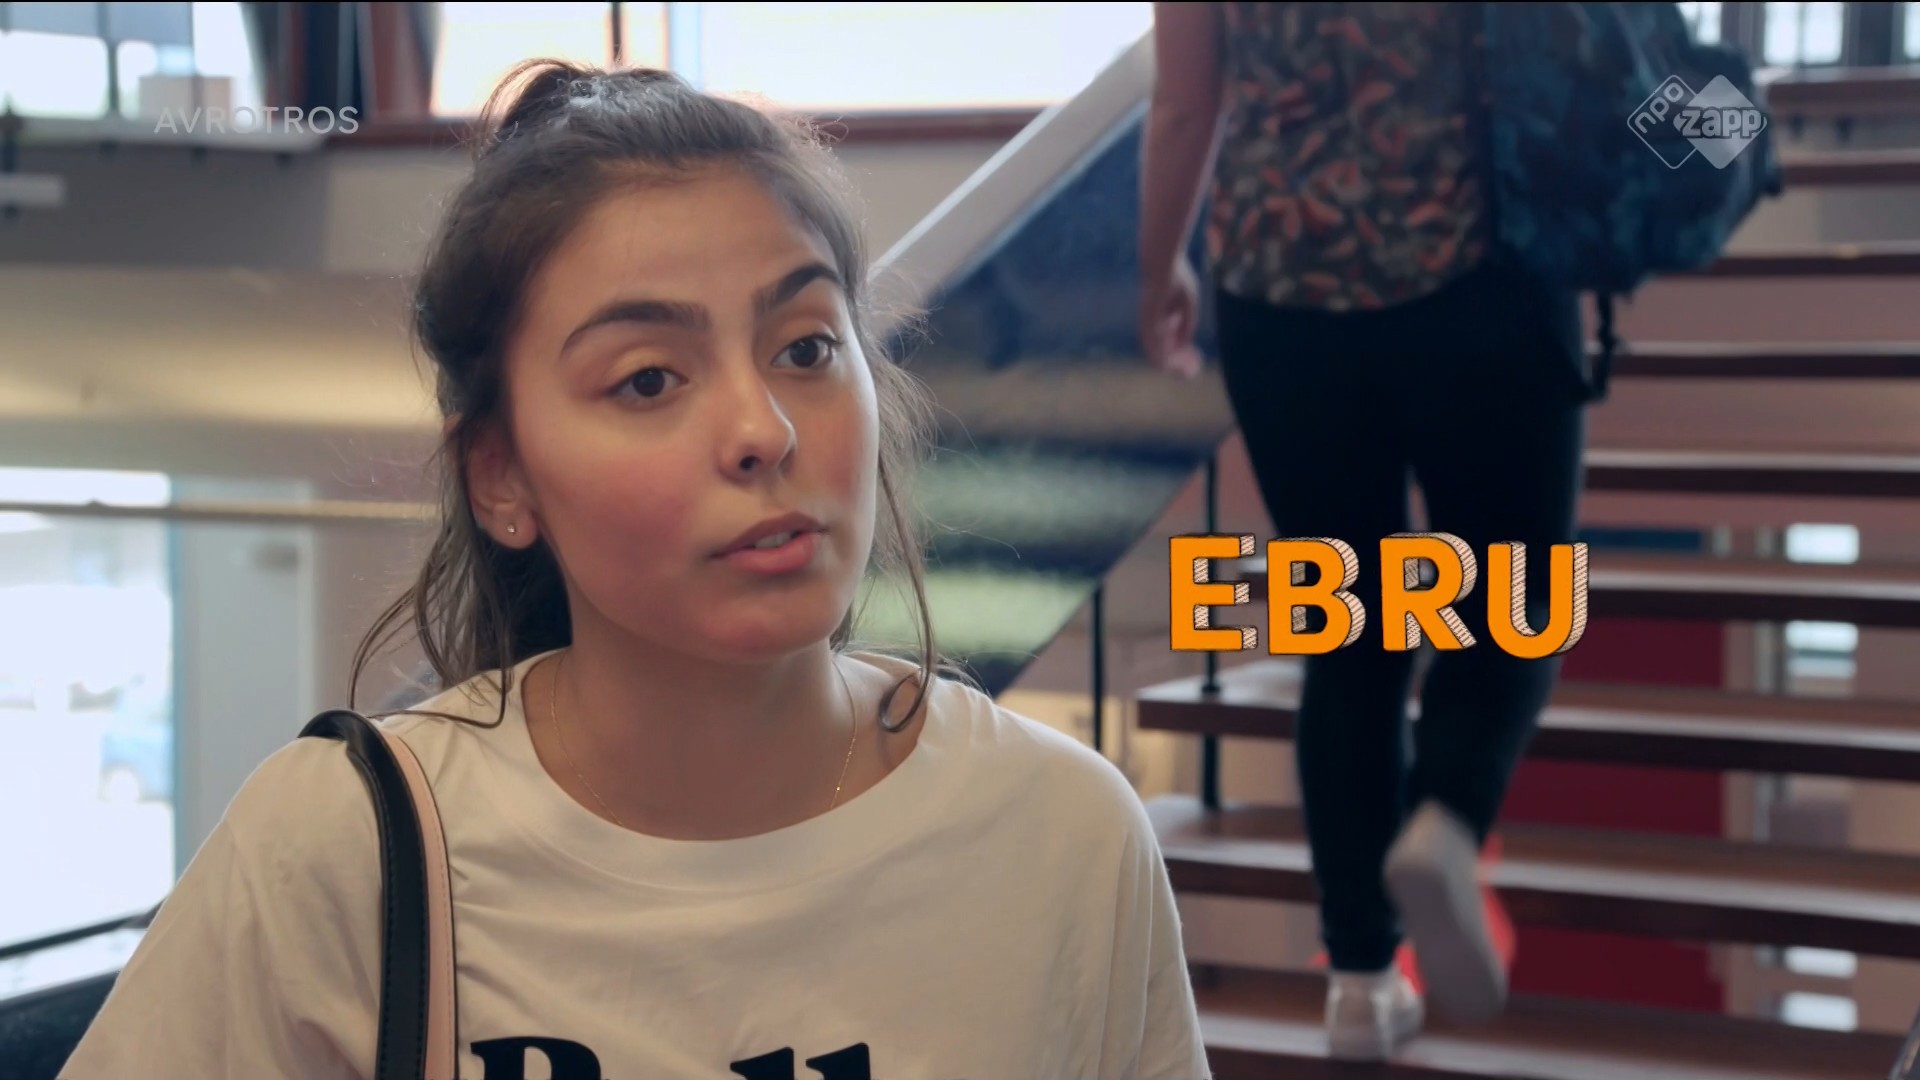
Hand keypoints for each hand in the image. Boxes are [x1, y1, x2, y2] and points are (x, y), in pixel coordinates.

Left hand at [1139, 259, 1203, 378]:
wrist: (1164, 263)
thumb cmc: (1177, 277)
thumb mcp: (1188, 304)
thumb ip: (1186, 324)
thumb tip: (1186, 344)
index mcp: (1160, 317)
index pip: (1168, 340)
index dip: (1180, 352)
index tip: (1194, 359)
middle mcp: (1152, 322)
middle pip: (1161, 348)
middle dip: (1175, 361)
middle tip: (1188, 372)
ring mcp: (1148, 322)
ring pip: (1155, 349)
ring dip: (1169, 362)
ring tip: (1182, 372)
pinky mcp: (1147, 320)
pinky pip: (1154, 342)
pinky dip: (1162, 354)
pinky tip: (1171, 364)